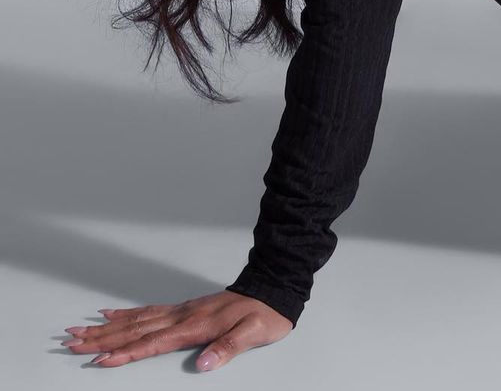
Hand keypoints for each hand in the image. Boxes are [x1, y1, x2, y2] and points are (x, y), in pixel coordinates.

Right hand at [61, 289, 293, 370]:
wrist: (274, 289)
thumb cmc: (265, 315)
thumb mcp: (254, 334)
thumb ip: (227, 348)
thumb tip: (203, 364)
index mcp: (195, 326)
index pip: (153, 343)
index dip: (126, 353)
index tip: (100, 360)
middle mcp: (183, 316)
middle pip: (135, 330)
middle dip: (102, 338)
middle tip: (72, 342)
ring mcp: (182, 310)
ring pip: (137, 320)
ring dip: (107, 327)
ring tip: (80, 330)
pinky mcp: (185, 309)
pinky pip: (149, 311)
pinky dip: (127, 314)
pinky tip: (111, 314)